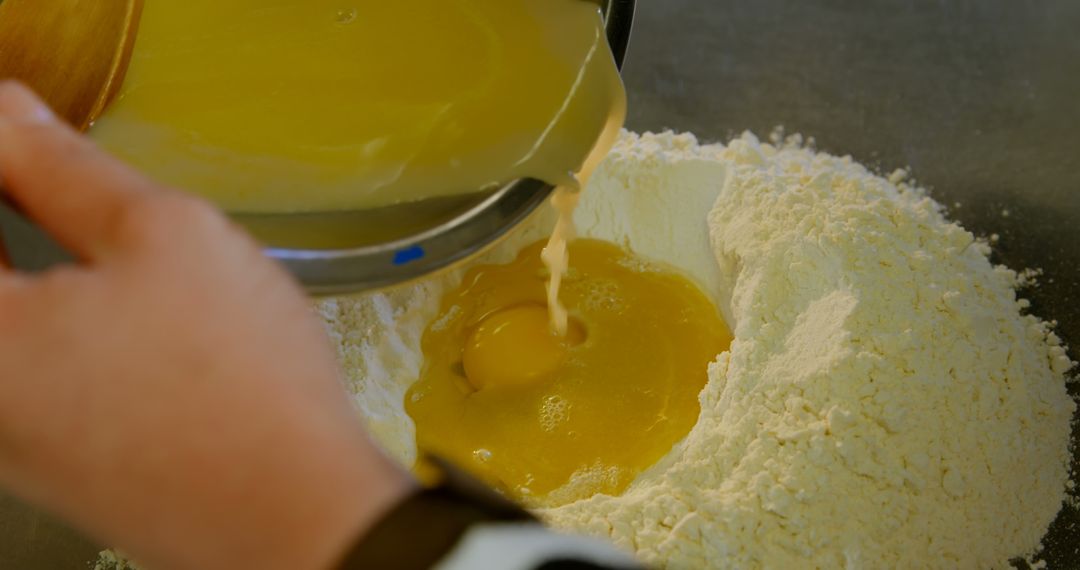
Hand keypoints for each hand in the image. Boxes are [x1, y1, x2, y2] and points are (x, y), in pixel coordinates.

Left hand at [0, 82, 411, 569]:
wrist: (297, 513)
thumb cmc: (238, 384)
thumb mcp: (165, 235)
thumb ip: (65, 164)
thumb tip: (9, 115)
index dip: (4, 162)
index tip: (27, 138)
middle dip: (20, 215)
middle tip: (49, 172)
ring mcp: (13, 444)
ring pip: (10, 328)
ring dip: (37, 272)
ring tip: (99, 239)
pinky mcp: (62, 468)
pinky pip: (35, 374)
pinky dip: (63, 328)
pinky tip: (132, 319)